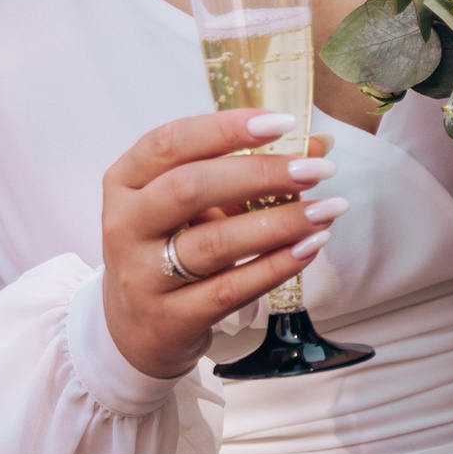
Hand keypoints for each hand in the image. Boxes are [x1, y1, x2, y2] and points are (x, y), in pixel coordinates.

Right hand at [100, 109, 345, 380]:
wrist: (133, 330)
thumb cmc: (166, 249)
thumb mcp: (188, 206)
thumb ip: (240, 173)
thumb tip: (315, 146)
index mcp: (126, 182)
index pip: (170, 142)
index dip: (225, 129)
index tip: (282, 123)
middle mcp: (126, 225)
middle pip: (191, 187)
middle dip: (261, 174)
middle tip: (317, 170)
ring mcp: (143, 276)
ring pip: (216, 243)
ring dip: (280, 223)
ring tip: (326, 210)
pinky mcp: (169, 320)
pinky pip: (230, 289)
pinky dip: (275, 266)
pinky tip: (309, 248)